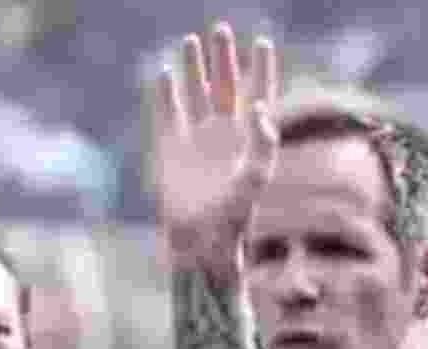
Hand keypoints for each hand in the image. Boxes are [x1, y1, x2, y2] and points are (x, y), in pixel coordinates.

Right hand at [152, 22, 278, 285]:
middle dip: (224, 58)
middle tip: (220, 29)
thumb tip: (264, 109)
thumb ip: (263, 145)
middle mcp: (225, 133)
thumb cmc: (234, 215)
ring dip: (194, 68)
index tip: (263, 43)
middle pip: (226, 86)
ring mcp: (197, 138)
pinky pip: (168, 112)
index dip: (261, 70)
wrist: (200, 239)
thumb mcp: (254, 180)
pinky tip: (163, 73)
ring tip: (191, 40)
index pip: (259, 95)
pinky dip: (165, 93)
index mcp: (250, 139)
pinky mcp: (171, 147)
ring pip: (196, 93)